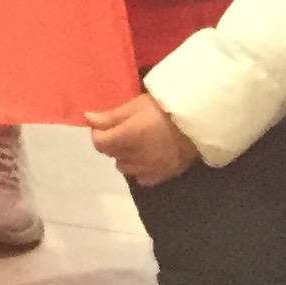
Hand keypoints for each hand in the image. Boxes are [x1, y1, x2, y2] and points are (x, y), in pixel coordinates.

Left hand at [84, 91, 200, 186]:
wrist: (198, 123)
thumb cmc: (165, 109)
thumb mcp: (136, 106)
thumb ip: (111, 116)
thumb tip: (87, 119)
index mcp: (128, 137)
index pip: (99, 143)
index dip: (97, 133)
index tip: (104, 125)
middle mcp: (136, 157)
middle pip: (111, 154)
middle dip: (112, 143)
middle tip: (123, 130)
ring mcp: (149, 169)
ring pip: (124, 167)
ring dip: (125, 157)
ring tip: (136, 144)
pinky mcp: (162, 176)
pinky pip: (141, 178)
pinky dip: (139, 169)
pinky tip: (147, 157)